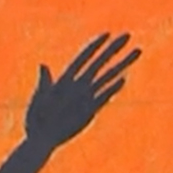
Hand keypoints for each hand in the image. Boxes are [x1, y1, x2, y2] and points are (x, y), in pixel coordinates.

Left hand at [24, 33, 140, 149]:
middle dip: (113, 49)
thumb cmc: (36, 117)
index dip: (94, 46)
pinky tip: (124, 78)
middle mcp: (78, 85)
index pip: (83, 58)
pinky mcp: (90, 110)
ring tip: (136, 52)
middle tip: (127, 35)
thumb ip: (45, 82)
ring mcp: (86, 97)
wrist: (42, 138)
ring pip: (107, 77)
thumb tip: (43, 66)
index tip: (107, 34)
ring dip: (121, 65)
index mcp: (65, 79)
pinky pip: (104, 96)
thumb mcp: (40, 97)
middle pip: (99, 63)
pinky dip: (113, 88)